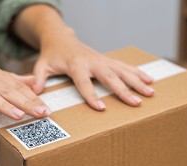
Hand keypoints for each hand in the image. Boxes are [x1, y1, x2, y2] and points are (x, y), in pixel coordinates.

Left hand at [33, 29, 154, 110]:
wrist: (61, 37)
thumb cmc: (51, 54)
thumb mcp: (42, 64)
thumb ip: (38, 78)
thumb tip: (34, 93)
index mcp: (76, 64)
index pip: (84, 81)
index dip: (91, 95)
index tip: (101, 108)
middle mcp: (92, 61)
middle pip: (110, 77)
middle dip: (124, 90)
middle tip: (136, 102)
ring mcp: (102, 59)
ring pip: (122, 70)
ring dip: (137, 81)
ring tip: (151, 92)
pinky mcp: (107, 59)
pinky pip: (125, 66)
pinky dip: (138, 72)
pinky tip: (150, 80)